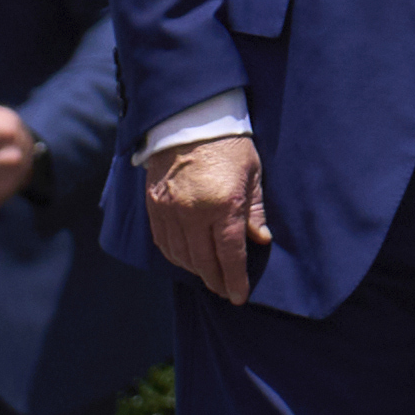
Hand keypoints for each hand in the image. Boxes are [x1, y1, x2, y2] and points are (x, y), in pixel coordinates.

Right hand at [146, 134, 269, 304]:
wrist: (189, 117)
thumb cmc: (229, 143)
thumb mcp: (252, 173)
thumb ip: (254, 210)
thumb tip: (260, 240)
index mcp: (223, 204)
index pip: (230, 254)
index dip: (235, 280)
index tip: (239, 297)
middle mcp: (193, 212)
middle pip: (203, 261)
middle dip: (216, 280)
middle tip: (225, 290)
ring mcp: (170, 210)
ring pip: (181, 256)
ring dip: (196, 270)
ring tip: (209, 276)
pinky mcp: (154, 205)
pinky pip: (163, 242)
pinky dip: (175, 256)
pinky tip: (187, 259)